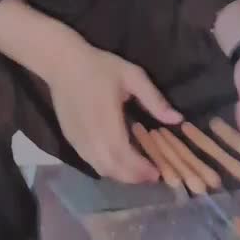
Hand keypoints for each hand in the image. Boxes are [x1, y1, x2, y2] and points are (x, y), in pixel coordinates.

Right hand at [49, 46, 181, 183]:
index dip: (140, 169)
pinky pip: (89, 161)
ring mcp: (78, 139)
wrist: (62, 62)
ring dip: (119, 174)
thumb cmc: (99, 67)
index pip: (124, 155)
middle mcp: (90, 135)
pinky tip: (116, 159)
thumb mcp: (132, 75)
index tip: (157, 172)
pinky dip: (105, 166)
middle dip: (133, 176)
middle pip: (112, 168)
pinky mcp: (70, 138)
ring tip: (136, 170)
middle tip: (151, 175)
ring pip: (99, 167)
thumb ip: (154, 99)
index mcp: (107, 120)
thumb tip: (178, 119)